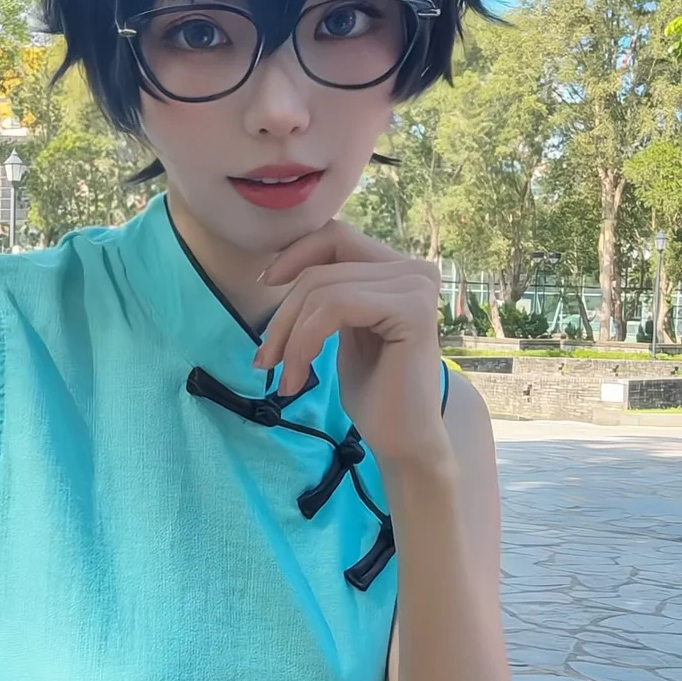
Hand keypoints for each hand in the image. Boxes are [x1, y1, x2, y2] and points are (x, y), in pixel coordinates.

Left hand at [253, 221, 446, 469]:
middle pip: (321, 268)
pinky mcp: (412, 309)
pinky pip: (334, 308)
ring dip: (289, 337)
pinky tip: (298, 377)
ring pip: (321, 289)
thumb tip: (282, 264)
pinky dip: (303, 343)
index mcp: (398, 270)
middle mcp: (414, 269)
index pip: (335, 237)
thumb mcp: (343, 330)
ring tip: (285, 377)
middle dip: (283, 315)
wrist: (404, 443)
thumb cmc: (373, 393)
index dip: (295, 256)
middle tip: (265, 361)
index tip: (264, 286)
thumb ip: (330, 293)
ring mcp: (416, 286)